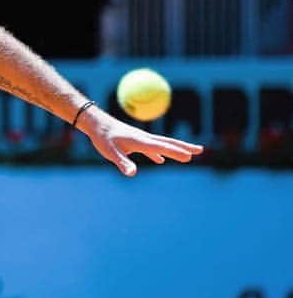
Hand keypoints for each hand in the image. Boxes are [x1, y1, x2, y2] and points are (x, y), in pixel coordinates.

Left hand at [76, 106, 203, 176]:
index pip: (162, 148)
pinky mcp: (135, 141)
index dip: (175, 152)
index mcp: (140, 141)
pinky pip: (151, 148)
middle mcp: (144, 138)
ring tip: (188, 155)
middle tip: (201, 150)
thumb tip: (133, 174)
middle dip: (184, 147)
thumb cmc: (102, 138)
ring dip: (175, 149)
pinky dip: (159, 153)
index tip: (190, 157)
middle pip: (168, 143)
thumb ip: (123, 163)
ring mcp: (140, 139)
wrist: (96, 124)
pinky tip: (160, 160)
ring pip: (162, 144)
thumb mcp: (110, 152)